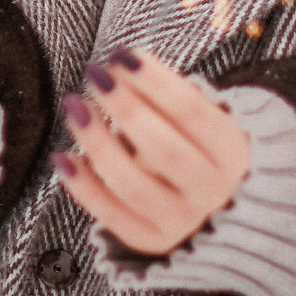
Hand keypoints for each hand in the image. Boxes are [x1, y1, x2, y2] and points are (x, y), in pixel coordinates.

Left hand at [54, 47, 251, 255]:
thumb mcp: (203, 118)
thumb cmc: (198, 145)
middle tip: (94, 74)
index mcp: (233, 153)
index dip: (156, 83)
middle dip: (125, 108)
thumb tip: (123, 66)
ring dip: (98, 142)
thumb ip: (170, 96)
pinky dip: (83, 186)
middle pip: (164, 150)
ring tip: (75, 107)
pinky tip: (63, 156)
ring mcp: (182, 221)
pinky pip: (111, 216)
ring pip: (133, 185)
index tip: (122, 56)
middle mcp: (212, 191)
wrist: (220, 209)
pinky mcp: (152, 240)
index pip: (194, 114)